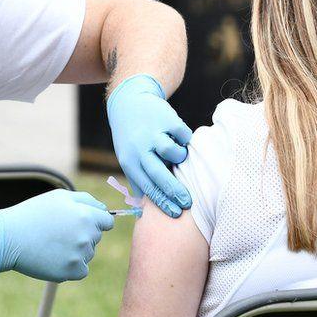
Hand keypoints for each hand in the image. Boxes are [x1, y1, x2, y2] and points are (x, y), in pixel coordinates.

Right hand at [0, 189, 114, 281]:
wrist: (9, 238)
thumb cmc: (33, 214)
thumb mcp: (59, 197)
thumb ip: (86, 200)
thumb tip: (104, 209)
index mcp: (86, 215)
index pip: (107, 222)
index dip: (95, 222)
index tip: (81, 224)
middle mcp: (86, 235)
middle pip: (96, 238)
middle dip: (82, 235)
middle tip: (58, 233)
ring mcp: (80, 254)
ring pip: (88, 254)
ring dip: (75, 251)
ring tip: (52, 244)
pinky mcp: (72, 271)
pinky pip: (81, 270)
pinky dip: (71, 267)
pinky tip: (53, 258)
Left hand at [107, 74, 192, 216]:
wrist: (130, 102)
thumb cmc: (132, 138)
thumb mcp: (129, 158)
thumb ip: (138, 180)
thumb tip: (143, 211)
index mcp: (130, 161)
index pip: (147, 187)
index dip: (162, 202)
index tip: (176, 214)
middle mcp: (140, 148)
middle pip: (159, 174)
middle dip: (174, 191)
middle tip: (188, 203)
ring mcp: (153, 132)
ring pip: (172, 152)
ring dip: (179, 156)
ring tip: (179, 155)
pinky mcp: (166, 119)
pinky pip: (183, 135)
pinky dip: (185, 139)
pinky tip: (179, 138)